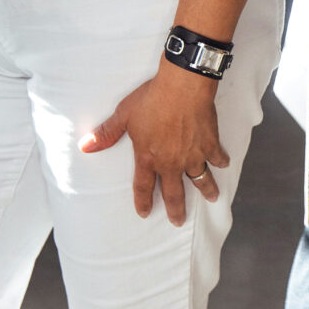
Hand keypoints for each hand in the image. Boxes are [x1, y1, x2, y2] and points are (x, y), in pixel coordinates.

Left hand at [81, 63, 230, 225]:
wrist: (182, 86)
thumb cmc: (152, 99)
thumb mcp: (124, 115)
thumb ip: (106, 133)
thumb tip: (85, 146)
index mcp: (148, 158)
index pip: (143, 186)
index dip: (143, 201)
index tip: (145, 213)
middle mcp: (172, 163)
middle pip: (174, 193)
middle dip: (176, 210)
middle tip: (178, 221)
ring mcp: (193, 155)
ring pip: (201, 180)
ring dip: (206, 190)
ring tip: (211, 198)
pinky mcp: (210, 144)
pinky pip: (217, 158)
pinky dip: (221, 161)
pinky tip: (223, 164)